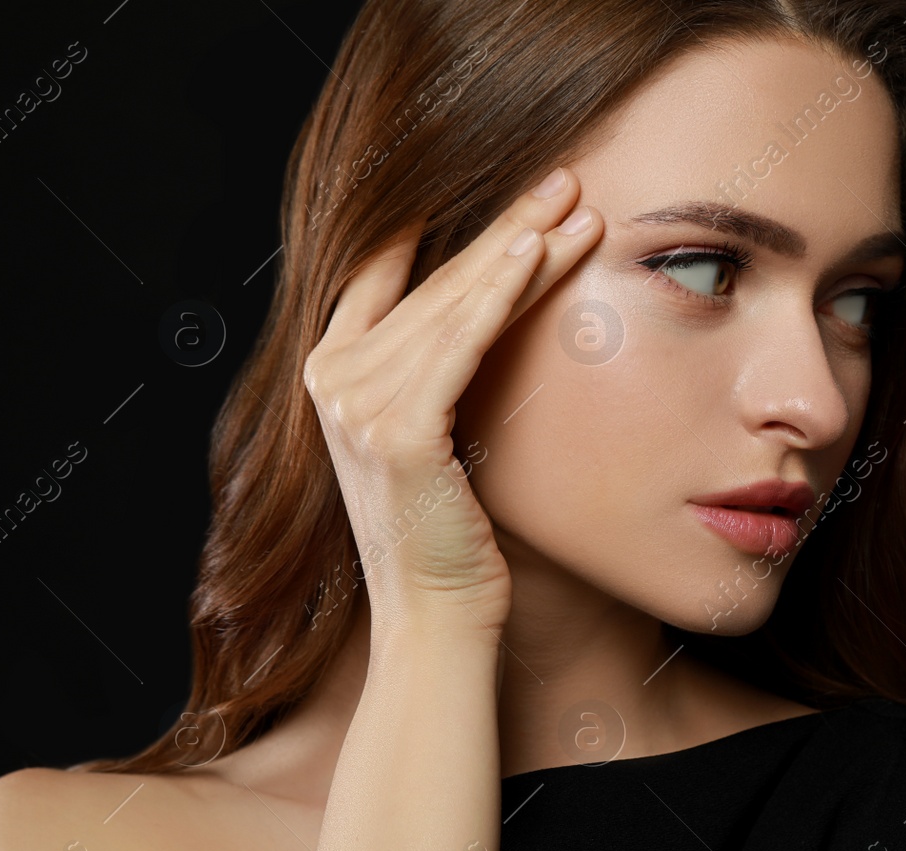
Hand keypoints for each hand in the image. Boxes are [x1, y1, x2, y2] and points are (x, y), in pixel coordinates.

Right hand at [302, 169, 601, 631]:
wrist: (437, 614)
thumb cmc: (450, 533)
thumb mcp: (435, 437)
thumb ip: (436, 372)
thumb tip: (490, 311)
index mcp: (333, 377)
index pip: (385, 276)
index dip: (438, 227)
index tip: (502, 191)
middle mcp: (332, 381)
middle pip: (433, 282)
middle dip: (504, 226)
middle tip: (562, 181)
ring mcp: (355, 404)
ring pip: (454, 303)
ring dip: (519, 247)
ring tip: (573, 206)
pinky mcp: (396, 429)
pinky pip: (460, 343)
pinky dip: (499, 294)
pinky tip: (536, 253)